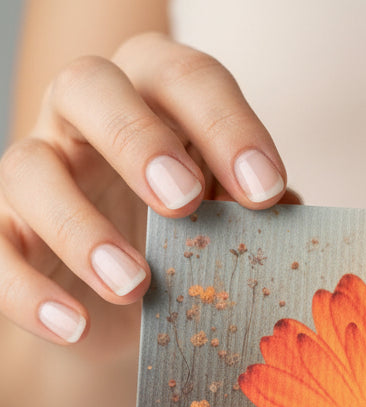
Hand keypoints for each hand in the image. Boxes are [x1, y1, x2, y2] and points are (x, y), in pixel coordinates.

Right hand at [0, 33, 288, 406]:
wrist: (126, 306)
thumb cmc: (193, 241)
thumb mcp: (232, 226)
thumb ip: (257, 217)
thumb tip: (295, 222)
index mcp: (154, 93)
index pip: (186, 78)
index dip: (227, 126)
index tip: (267, 190)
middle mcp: (84, 113)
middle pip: (90, 85)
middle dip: (137, 140)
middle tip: (183, 202)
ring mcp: (36, 168)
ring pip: (30, 168)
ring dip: (81, 227)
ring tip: (137, 285)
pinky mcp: (5, 231)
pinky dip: (29, 292)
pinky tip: (75, 328)